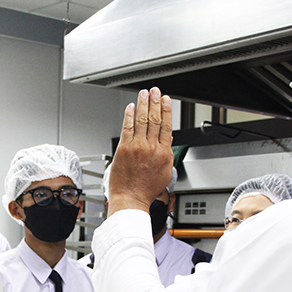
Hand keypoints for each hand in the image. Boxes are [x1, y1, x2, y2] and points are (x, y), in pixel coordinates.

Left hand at [107, 87, 174, 217]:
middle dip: (155, 102)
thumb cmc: (145, 191)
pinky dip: (129, 116)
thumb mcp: (164, 173)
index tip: (166, 100)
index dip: (166, 110)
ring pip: (142, 121)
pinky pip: (127, 128)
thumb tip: (167, 141)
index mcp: (164, 153)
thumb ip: (166, 155)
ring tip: (144, 94)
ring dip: (143, 104)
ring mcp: (137, 148)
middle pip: (155, 120)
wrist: (131, 200)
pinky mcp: (124, 149)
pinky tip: (131, 107)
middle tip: (155, 91)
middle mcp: (152, 148)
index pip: (167, 126)